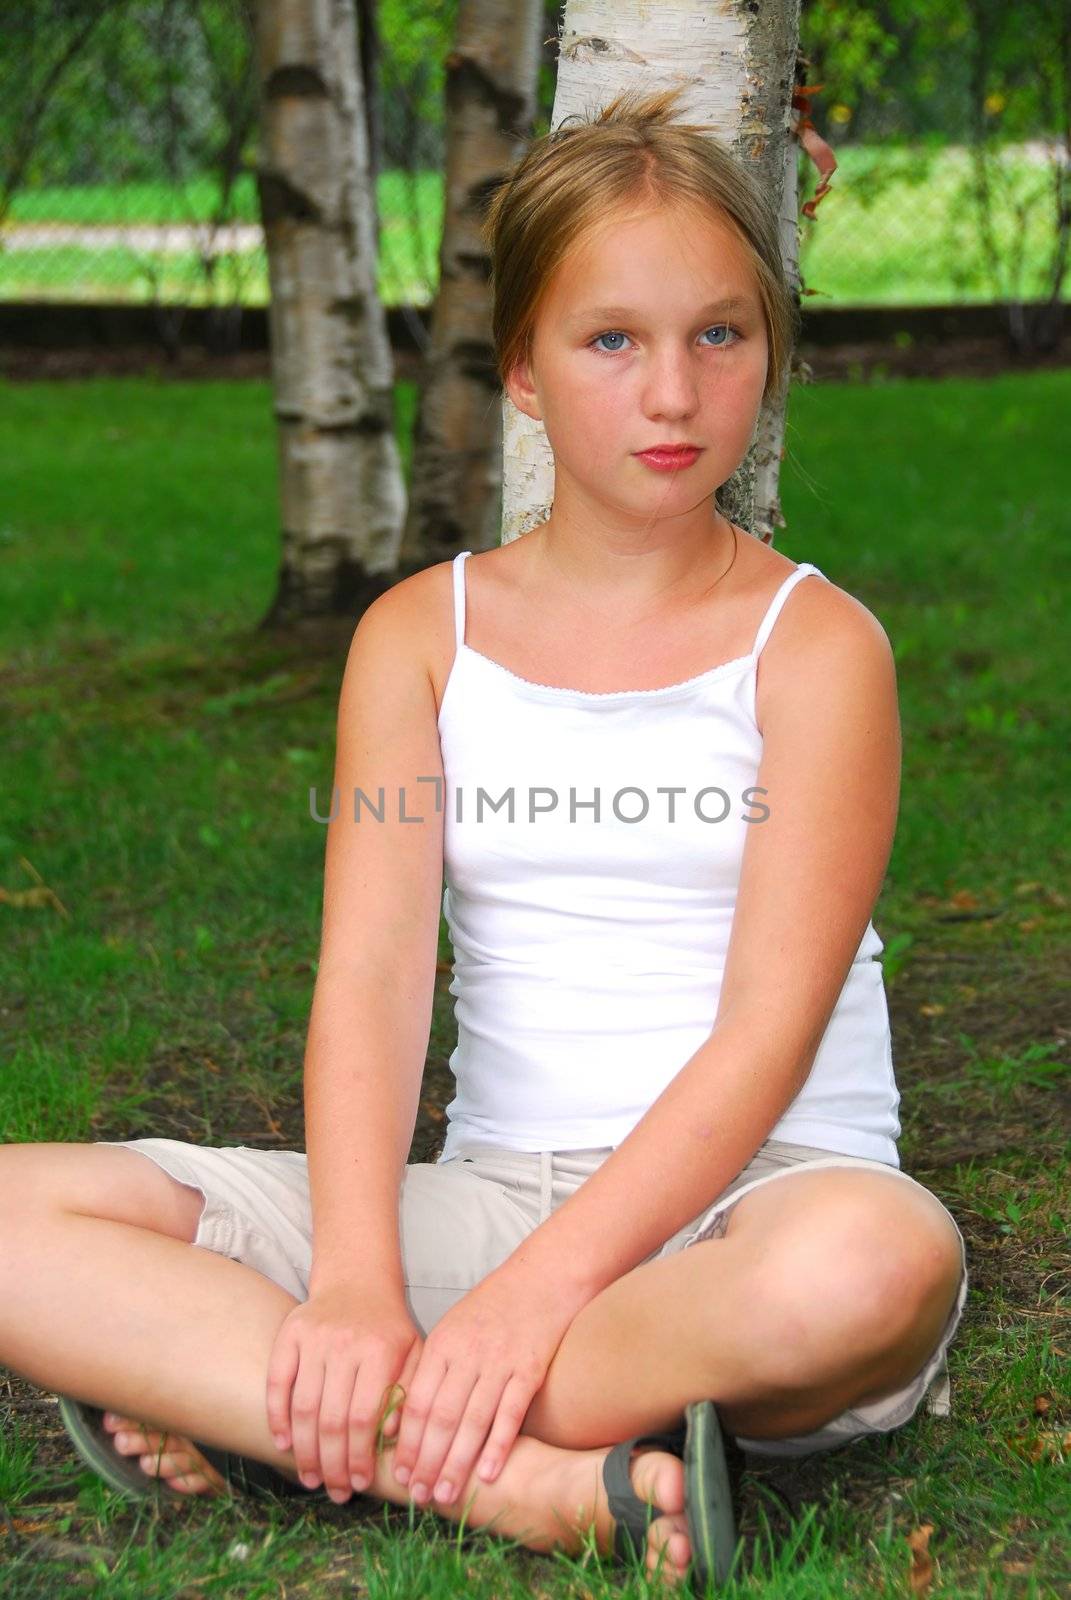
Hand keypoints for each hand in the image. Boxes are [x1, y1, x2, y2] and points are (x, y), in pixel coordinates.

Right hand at [265, 1282, 422, 1500]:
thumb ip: (408, 1395)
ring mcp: (314, 1338)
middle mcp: (344, 1344)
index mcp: (380, 1351)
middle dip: (332, 1464)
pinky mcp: (290, 1333)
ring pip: (303, 1407)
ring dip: (304, 1450)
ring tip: (310, 1479)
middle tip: (335, 1493)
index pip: (365, 1417)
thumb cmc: (389, 1328)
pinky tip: (282, 1445)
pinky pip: (277, 1382)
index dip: (359, 1456)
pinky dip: (276, 1417)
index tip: (360, 1484)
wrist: (358, 1280)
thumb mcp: (414, 1354)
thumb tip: (390, 1438)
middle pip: (332, 1419)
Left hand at [388, 1266, 579, 1507]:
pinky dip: (498, 1444)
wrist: (543, 1276)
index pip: (418, 1401)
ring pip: (473, 1420)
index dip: (408, 1442)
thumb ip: (435, 1367)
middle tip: (419, 1496)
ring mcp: (500, 1361)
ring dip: (457, 1462)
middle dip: (427, 1461)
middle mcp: (468, 1353)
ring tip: (446, 1494)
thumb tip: (409, 1417)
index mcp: (443, 1343)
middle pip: (442, 1416)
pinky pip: (511, 1412)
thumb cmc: (495, 1305)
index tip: (400, 1475)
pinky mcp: (530, 1368)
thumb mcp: (455, 1326)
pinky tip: (487, 1473)